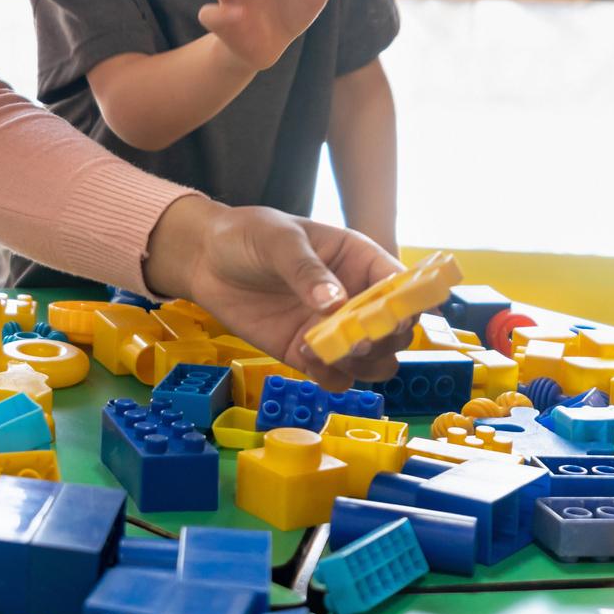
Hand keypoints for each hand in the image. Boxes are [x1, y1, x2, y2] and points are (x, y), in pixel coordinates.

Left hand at [142, 196, 409, 389]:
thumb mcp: (278, 240)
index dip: (407, 304)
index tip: (394, 318)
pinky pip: (336, 377)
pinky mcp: (306, 352)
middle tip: (357, 342)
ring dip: (362, 364)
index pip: (401, 285)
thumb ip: (306, 269)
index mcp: (359, 260)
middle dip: (384, 341)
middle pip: (396, 332)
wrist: (206, 259)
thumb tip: (334, 303)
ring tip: (325, 350)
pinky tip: (307, 359)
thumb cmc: (248, 235)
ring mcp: (333, 329)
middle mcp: (355, 298)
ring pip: (374, 361)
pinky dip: (331, 377)